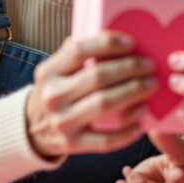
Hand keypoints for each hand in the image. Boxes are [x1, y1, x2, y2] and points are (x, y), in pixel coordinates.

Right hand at [25, 31, 156, 158]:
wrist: (32, 128)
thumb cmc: (56, 91)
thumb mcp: (56, 70)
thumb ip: (77, 54)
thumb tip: (117, 38)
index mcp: (48, 72)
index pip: (79, 50)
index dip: (108, 43)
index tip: (132, 42)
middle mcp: (53, 96)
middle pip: (98, 77)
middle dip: (130, 68)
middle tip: (149, 65)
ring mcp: (62, 122)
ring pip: (105, 105)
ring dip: (133, 93)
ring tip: (151, 86)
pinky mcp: (73, 144)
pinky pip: (106, 140)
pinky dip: (127, 130)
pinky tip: (142, 120)